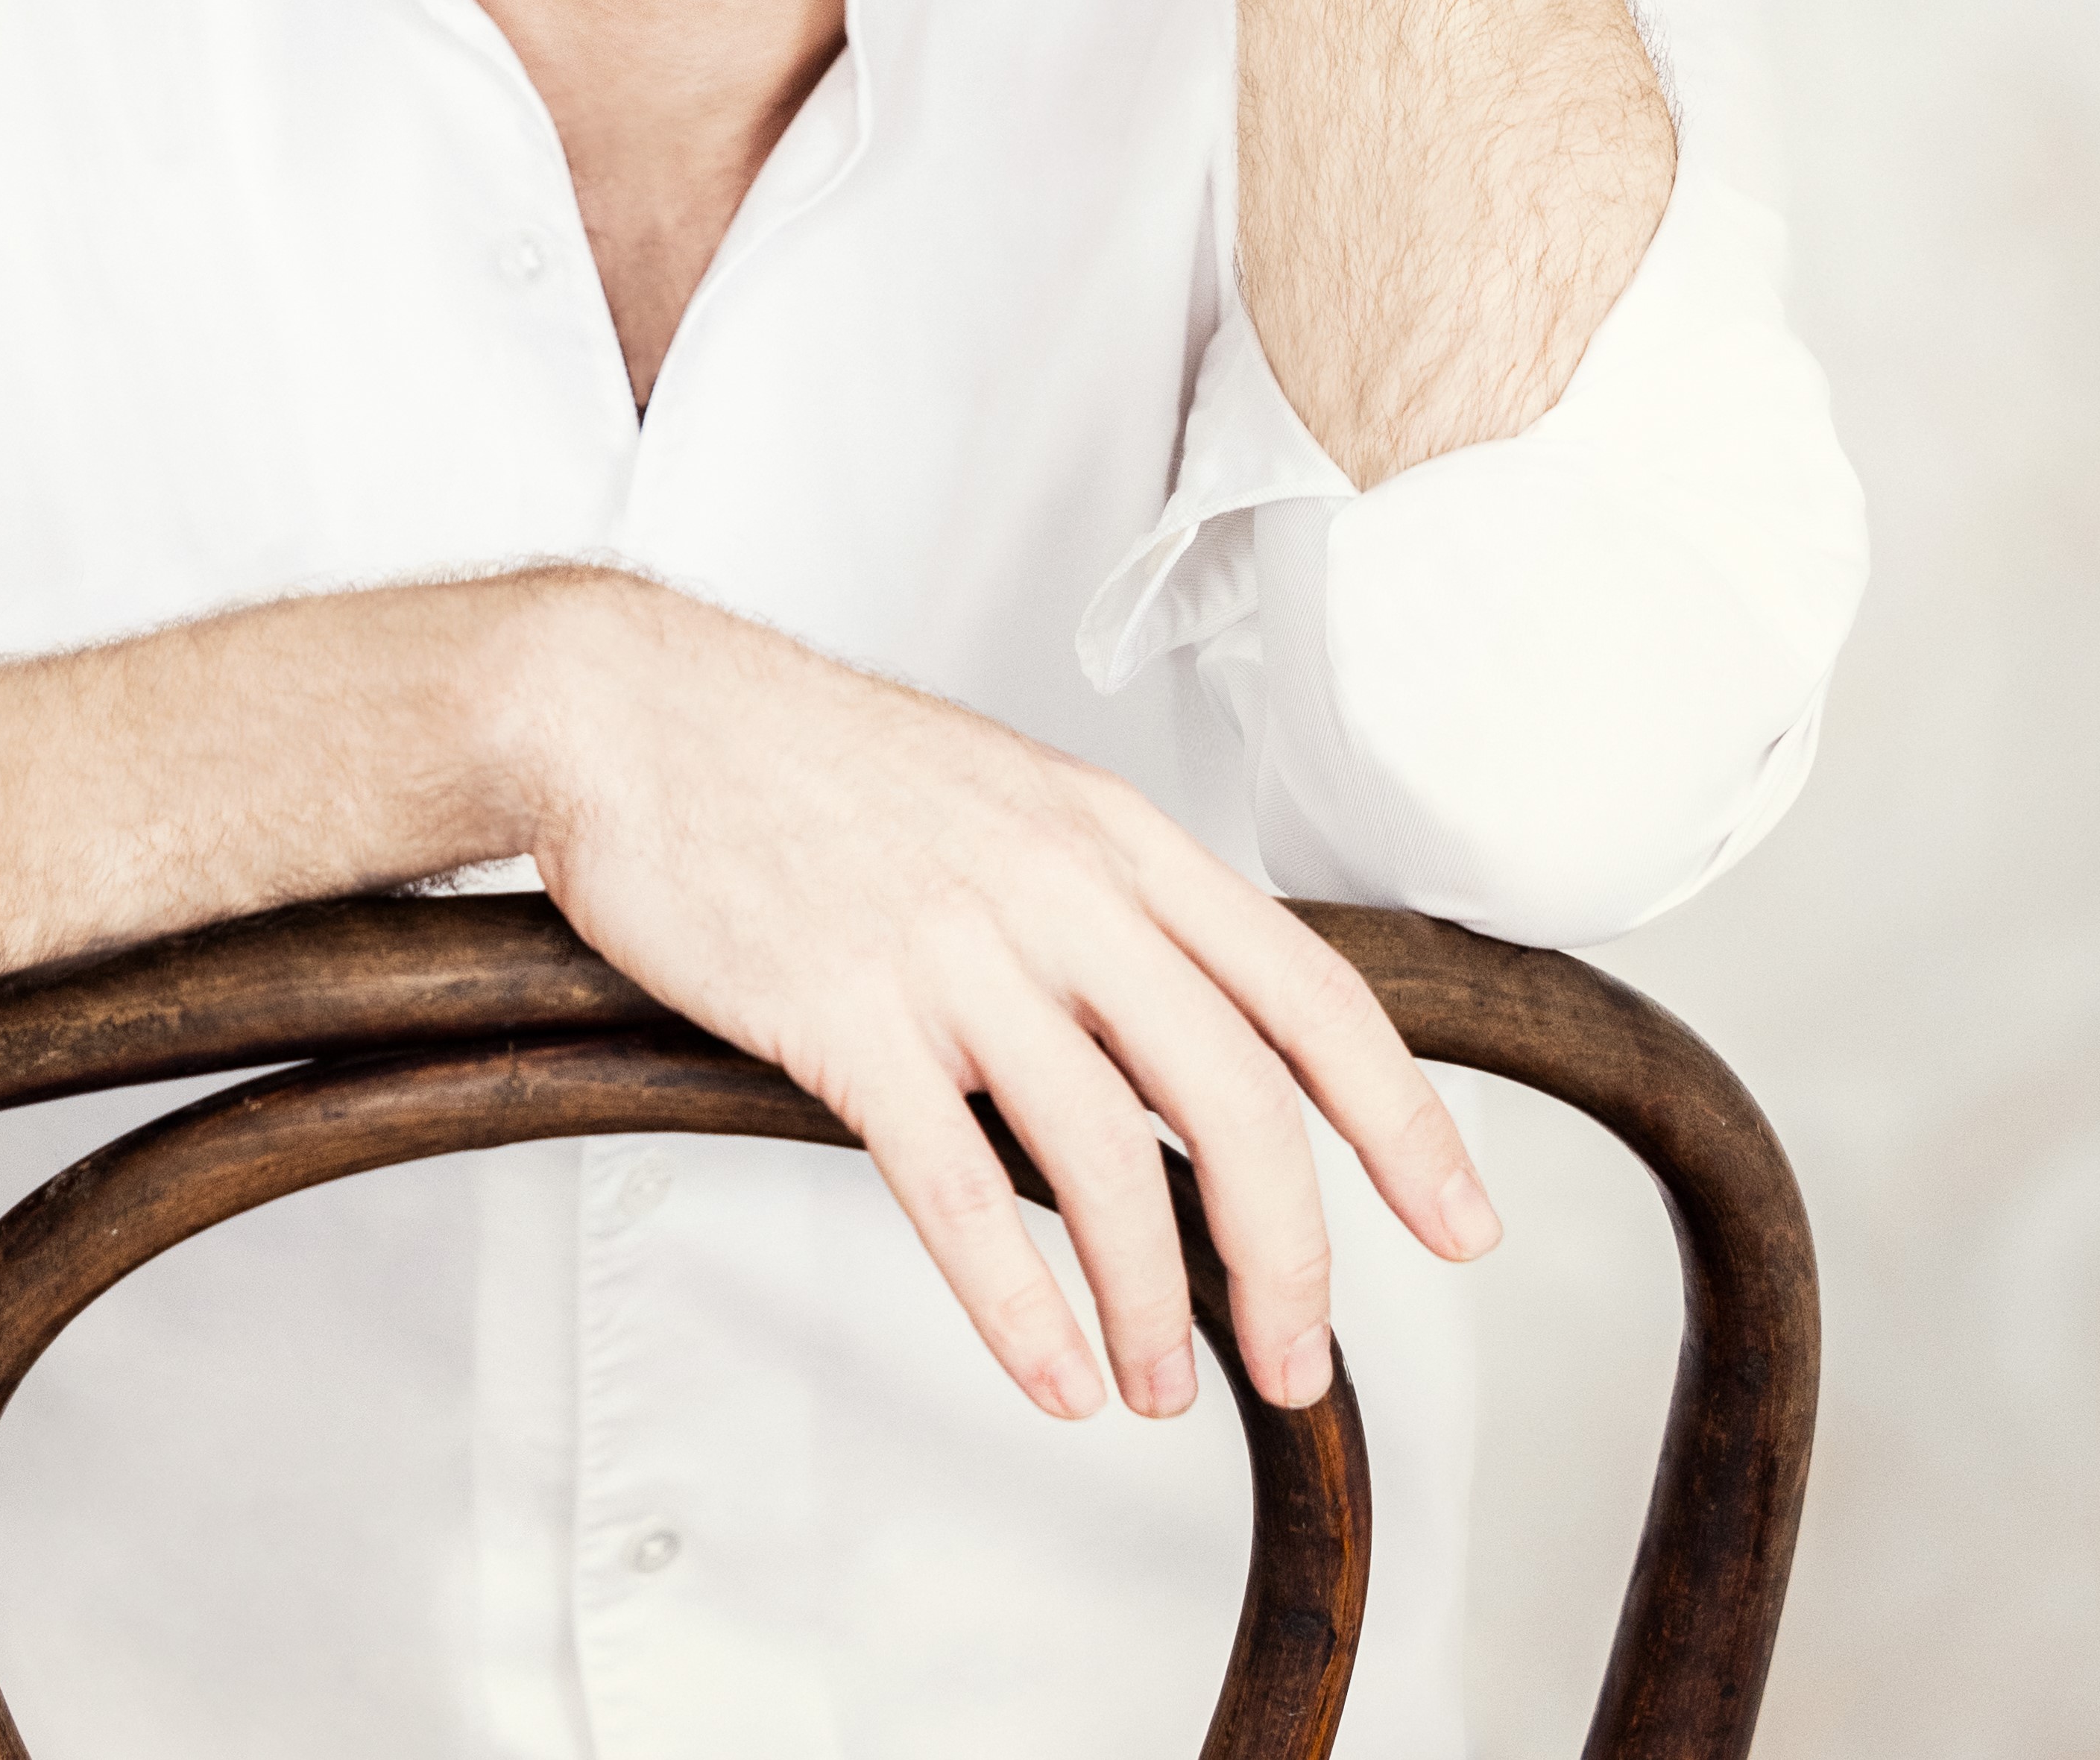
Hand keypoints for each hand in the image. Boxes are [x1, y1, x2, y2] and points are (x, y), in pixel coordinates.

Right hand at [510, 573, 1498, 1422]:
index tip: (1461, 1224)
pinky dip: (1018, 1308)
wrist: (639, 709)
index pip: (1311, 989)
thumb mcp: (1006, 798)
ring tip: (1162, 1391)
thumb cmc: (811, 762)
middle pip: (1234, 1098)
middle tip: (1299, 1358)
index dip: (1402, 1120)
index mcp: (1115, 834)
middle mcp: (1059, 887)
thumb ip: (1106, 907)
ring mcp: (952, 949)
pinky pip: (954, 1191)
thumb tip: (1189, 1040)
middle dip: (1291, 1255)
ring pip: (1103, 1161)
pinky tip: (1052, 1375)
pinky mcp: (845, 1016)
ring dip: (1152, 1305)